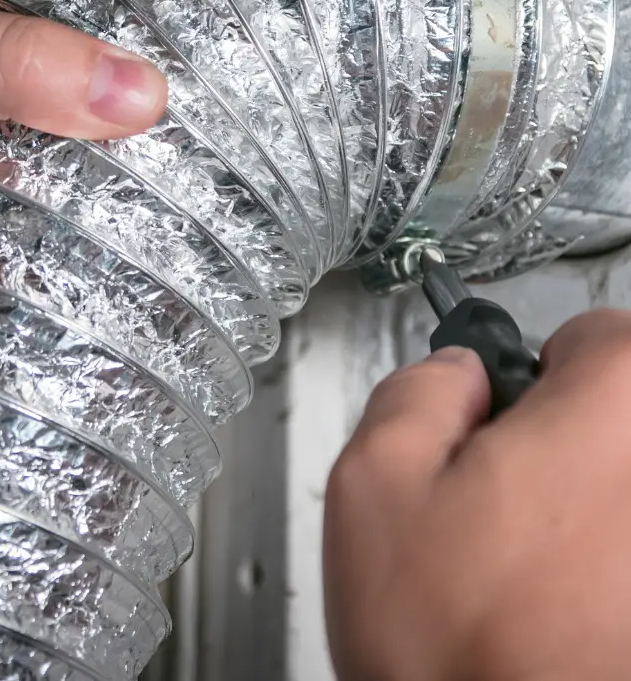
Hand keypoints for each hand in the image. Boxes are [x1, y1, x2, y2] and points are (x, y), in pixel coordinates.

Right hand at [324, 309, 630, 680]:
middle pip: (616, 416)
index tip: (504, 416)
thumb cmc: (461, 649)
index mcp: (613, 409)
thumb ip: (415, 391)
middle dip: (558, 443)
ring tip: (522, 574)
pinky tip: (554, 617)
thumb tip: (454, 376)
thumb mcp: (375, 483)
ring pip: (616, 492)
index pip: (594, 333)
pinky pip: (620, 552)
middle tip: (498, 503)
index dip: (534, 371)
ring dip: (578, 515)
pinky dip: (599, 571)